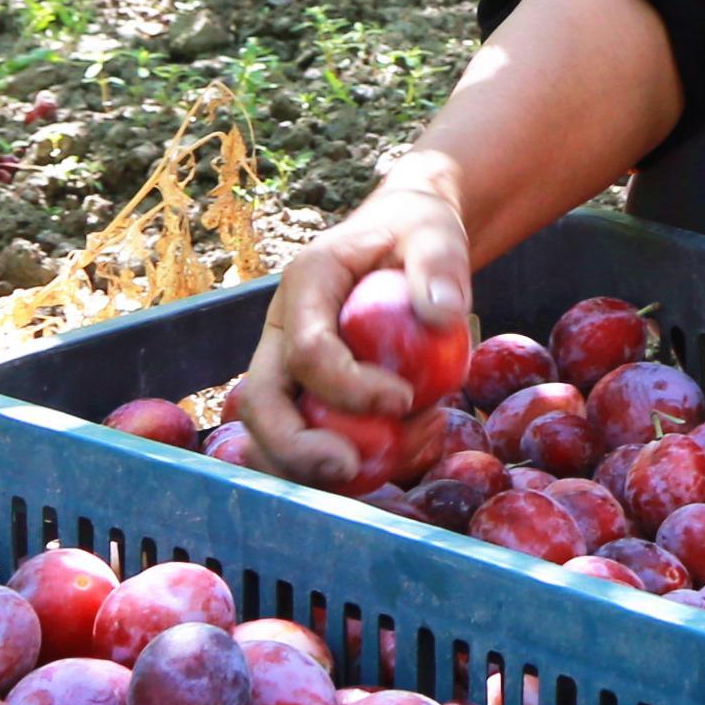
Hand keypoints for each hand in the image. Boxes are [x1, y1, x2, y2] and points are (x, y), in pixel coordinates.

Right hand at [231, 153, 472, 481]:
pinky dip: (344, 466)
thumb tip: (443, 315)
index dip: (348, 388)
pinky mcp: (307, 394)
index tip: (404, 399)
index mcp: (306, 284)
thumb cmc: (418, 234)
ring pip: (269, 435)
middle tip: (352, 469)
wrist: (406, 240)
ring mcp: (288, 367)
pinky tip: (409, 451)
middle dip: (296, 449)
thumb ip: (438, 267)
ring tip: (390, 466)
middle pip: (262, 404)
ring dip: (313, 470)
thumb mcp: (435, 234)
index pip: (307, 350)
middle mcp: (282, 330)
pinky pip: (308, 443)